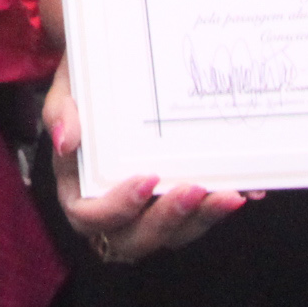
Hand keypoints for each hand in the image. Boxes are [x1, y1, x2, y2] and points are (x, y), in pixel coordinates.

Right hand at [45, 61, 249, 263]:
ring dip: (201, 219)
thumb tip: (66, 140)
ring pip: (173, 234)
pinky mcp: (176, 200)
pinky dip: (220, 206)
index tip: (147, 178)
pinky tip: (247, 189)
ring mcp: (147, 209)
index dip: (118, 207)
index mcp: (77, 187)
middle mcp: (111, 208)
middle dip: (167, 220)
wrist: (114, 68)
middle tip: (194, 190)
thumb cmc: (86, 82)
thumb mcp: (67, 88)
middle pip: (135, 239)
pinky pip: (198, 216)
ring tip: (228, 194)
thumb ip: (60, 112)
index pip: (89, 215)